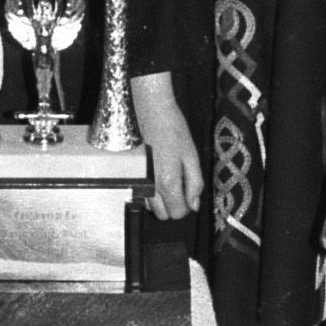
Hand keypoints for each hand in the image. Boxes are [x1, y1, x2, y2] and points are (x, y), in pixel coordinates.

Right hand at [130, 71, 203, 221]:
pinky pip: (139, 195)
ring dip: (160, 200)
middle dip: (173, 205)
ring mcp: (137, 181)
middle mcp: (150, 186)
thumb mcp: (192, 156)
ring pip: (149, 207)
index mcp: (168, 182)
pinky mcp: (130, 175)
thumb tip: (194, 205)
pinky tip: (154, 174)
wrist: (151, 111)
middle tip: (179, 185)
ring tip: (166, 177)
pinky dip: (148, 192)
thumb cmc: (173, 130)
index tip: (188, 193)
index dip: (186, 206)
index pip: (178, 213)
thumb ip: (195, 183)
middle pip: (162, 215)